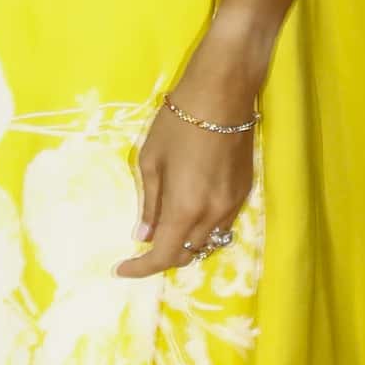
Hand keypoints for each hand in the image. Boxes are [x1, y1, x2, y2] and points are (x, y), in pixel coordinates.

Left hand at [117, 42, 258, 279]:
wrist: (222, 94)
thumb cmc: (178, 123)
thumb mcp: (151, 161)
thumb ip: (150, 203)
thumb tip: (143, 235)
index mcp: (185, 208)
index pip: (164, 256)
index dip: (140, 269)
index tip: (120, 269)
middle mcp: (213, 215)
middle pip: (188, 254)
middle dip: (163, 258)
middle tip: (141, 249)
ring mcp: (233, 205)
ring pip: (209, 243)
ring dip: (186, 245)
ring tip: (166, 232)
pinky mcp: (244, 193)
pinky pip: (222, 225)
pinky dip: (203, 230)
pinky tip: (190, 215)